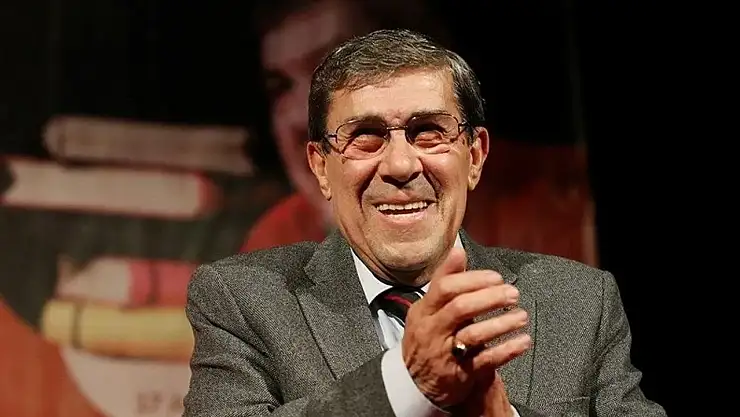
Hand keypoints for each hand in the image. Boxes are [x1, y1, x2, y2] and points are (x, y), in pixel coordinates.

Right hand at [401, 247, 530, 407]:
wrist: (414, 384)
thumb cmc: (428, 339)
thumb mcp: (428, 309)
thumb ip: (445, 281)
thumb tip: (458, 251)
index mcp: (424, 311)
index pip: (445, 288)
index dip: (473, 280)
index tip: (495, 277)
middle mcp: (432, 330)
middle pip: (460, 308)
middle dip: (490, 298)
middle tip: (512, 294)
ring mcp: (445, 353)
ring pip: (474, 334)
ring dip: (502, 323)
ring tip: (521, 316)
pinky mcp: (460, 374)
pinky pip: (487, 360)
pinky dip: (507, 350)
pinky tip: (523, 341)